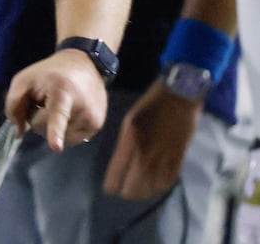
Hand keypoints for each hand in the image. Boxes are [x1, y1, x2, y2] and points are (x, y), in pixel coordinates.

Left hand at [4, 48, 107, 149]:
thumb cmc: (49, 73)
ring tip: (57, 106)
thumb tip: (19, 132)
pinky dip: (63, 130)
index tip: (56, 147)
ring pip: (58, 138)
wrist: (84, 65)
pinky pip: (70, 139)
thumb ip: (14, 103)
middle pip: (44, 128)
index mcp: (62, 91)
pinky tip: (67, 114)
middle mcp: (82, 107)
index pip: (57, 114)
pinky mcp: (97, 126)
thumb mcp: (24, 79)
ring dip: (50, 126)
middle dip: (37, 117)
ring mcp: (92, 118)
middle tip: (43, 100)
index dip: (55, 132)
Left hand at [102, 82, 200, 198]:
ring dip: (141, 192)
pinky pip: (166, 182)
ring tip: (135, 192)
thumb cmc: (150, 105)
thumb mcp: (129, 121)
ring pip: (150, 188)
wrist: (179, 97)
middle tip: (121, 191)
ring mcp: (164, 159)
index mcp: (131, 141)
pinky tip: (152, 187)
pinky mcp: (179, 160)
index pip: (117, 173)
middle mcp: (147, 154)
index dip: (111, 185)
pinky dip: (158, 188)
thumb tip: (121, 164)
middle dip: (125, 191)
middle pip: (133, 187)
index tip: (109, 188)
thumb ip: (125, 144)